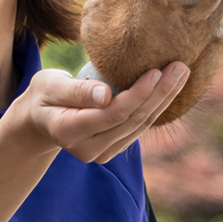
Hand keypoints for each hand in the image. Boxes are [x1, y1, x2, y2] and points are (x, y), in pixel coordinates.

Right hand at [10, 63, 189, 163]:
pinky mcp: (113, 150)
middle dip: (160, 94)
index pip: (114, 114)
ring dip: (164, 100)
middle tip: (181, 67)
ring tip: (182, 74)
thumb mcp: (51, 85)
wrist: (41, 118)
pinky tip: (170, 89)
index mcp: (69, 131)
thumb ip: (77, 91)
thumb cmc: (45, 94)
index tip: (157, 70)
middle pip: (133, 121)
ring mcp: (101, 154)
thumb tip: (105, 95)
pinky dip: (156, 108)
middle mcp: (87, 150)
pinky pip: (139, 128)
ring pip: (140, 126)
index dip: (138, 94)